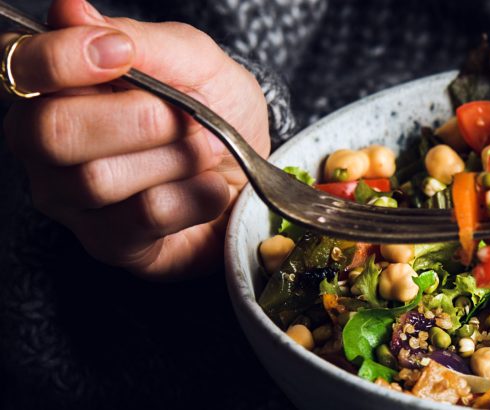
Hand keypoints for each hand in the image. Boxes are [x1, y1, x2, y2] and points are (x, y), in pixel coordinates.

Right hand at [4, 0, 269, 278]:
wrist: (258, 171)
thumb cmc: (215, 110)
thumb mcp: (193, 61)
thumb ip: (137, 40)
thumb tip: (69, 10)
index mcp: (53, 86)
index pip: (16, 67)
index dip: (60, 59)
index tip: (120, 54)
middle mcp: (43, 145)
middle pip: (50, 132)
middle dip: (137, 119)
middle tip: (191, 114)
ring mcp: (70, 200)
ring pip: (99, 179)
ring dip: (176, 157)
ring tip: (210, 149)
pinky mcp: (109, 244)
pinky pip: (143, 217)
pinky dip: (195, 195)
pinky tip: (210, 187)